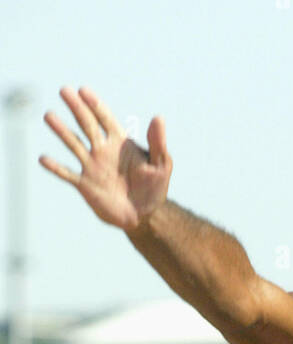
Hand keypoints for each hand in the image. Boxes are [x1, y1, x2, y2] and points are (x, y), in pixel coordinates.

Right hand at [40, 87, 171, 231]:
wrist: (144, 215)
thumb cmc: (154, 188)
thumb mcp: (161, 165)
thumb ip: (158, 143)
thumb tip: (158, 118)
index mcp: (119, 142)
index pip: (105, 118)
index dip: (95, 104)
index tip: (83, 90)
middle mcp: (102, 150)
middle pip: (86, 124)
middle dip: (76, 107)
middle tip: (64, 90)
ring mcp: (92, 166)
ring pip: (73, 144)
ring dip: (62, 131)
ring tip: (49, 116)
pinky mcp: (85, 185)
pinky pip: (67, 174)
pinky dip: (56, 168)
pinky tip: (43, 159)